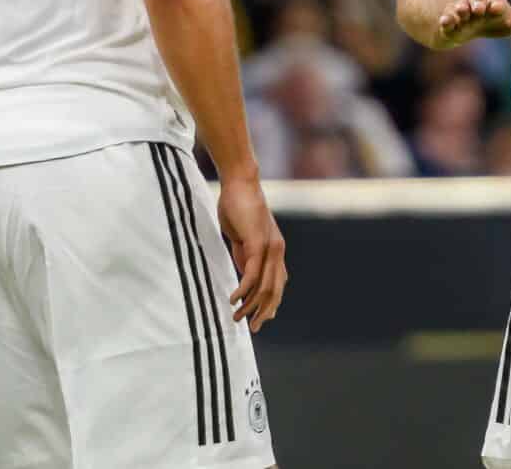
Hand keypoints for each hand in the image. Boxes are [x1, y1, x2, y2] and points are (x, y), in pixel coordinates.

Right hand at [217, 173, 287, 332]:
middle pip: (275, 290)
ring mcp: (269, 247)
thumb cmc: (238, 208)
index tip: (261, 319)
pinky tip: (233, 299)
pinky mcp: (257, 243)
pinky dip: (243, 290)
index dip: (271, 303)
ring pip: (265, 286)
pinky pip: (252, 273)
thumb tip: (245, 277)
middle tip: (253, 328)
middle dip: (264, 311)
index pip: (278, 283)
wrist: (240, 183)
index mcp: (275, 250)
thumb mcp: (242, 239)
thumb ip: (245, 256)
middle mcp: (277, 251)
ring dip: (250, 305)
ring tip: (237, 318)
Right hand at [436, 0, 510, 48]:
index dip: (498, 5)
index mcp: (493, 6)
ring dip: (461, 9)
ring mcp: (460, 14)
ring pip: (460, 9)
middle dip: (479, 3)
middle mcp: (476, 7)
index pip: (497, 3)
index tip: (498, 7)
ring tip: (462, 11)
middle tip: (479, 7)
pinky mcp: (446, 23)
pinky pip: (444, 21)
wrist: (459, 20)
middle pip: (477, 1)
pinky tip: (446, 21)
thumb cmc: (490, 20)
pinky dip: (445, 20)